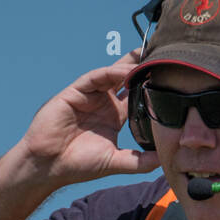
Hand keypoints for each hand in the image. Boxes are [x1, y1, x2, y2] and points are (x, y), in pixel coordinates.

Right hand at [17, 50, 159, 185]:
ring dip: (130, 65)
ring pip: (112, 74)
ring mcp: (89, 96)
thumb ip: (139, 161)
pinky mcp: (75, 92)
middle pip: (125, 78)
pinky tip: (126, 72)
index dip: (150, 85)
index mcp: (114, 116)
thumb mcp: (114, 162)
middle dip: (142, 65)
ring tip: (148, 58)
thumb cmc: (78, 165)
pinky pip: (95, 77)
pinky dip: (111, 73)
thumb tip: (164, 161)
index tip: (171, 77)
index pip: (136, 95)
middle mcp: (103, 103)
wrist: (49, 166)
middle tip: (162, 52)